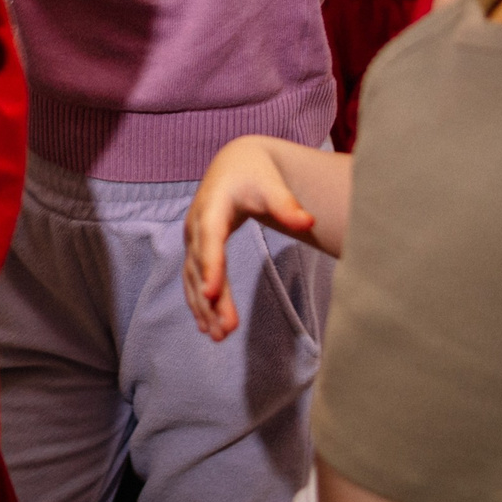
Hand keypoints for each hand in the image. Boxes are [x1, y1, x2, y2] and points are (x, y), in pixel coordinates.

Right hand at [181, 138, 317, 341]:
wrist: (234, 165)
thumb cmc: (255, 173)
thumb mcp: (272, 184)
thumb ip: (287, 204)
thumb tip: (308, 222)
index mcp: (212, 206)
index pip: (210, 239)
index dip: (211, 266)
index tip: (213, 294)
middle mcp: (196, 225)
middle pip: (202, 266)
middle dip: (211, 299)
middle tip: (225, 330)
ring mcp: (194, 240)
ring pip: (195, 277)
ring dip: (204, 308)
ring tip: (218, 337)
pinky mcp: (197, 251)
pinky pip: (194, 280)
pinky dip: (198, 303)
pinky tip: (206, 327)